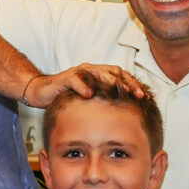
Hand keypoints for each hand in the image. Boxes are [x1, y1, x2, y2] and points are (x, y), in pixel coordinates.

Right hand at [22, 63, 145, 107]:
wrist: (42, 92)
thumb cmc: (68, 98)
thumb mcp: (91, 102)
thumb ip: (106, 104)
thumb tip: (127, 117)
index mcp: (100, 75)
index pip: (122, 76)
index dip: (134, 85)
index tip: (145, 97)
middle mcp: (91, 71)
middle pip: (114, 72)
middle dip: (127, 83)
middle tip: (137, 95)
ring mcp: (78, 73)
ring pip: (98, 72)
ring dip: (109, 81)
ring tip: (119, 91)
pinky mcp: (65, 78)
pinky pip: (75, 79)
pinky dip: (82, 85)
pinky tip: (89, 94)